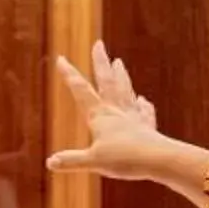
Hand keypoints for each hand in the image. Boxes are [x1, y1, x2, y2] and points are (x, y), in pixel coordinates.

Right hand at [46, 43, 163, 180]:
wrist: (158, 160)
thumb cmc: (125, 159)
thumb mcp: (93, 162)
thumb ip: (71, 161)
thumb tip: (50, 163)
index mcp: (100, 115)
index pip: (80, 91)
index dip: (69, 75)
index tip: (61, 58)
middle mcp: (116, 111)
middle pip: (107, 82)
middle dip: (101, 62)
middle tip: (99, 44)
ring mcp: (133, 117)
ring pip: (125, 91)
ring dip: (121, 76)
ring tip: (119, 62)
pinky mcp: (148, 128)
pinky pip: (144, 112)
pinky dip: (143, 105)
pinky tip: (143, 100)